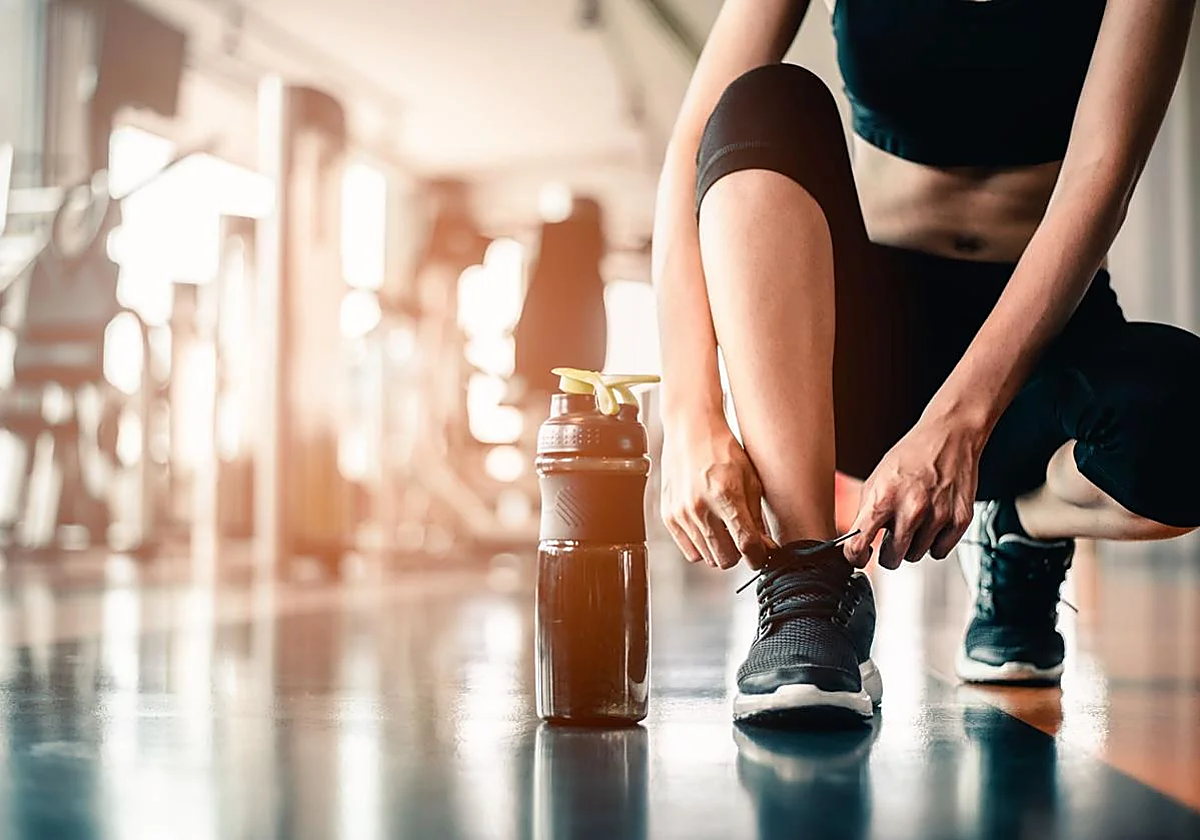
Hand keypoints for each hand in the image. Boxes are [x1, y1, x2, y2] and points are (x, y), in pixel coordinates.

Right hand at [661, 415, 770, 569]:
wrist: (690, 430)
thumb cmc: (723, 450)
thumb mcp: (751, 479)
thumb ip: (756, 518)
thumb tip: (764, 548)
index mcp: (726, 495)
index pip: (746, 544)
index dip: (759, 556)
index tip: (762, 555)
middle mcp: (700, 507)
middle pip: (726, 559)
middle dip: (740, 553)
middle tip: (743, 538)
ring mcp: (681, 514)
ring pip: (708, 558)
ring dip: (721, 550)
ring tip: (725, 529)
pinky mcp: (669, 517)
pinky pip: (690, 551)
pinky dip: (702, 546)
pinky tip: (708, 527)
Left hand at [843, 417, 982, 567]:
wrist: (948, 437)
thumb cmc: (912, 456)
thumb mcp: (876, 480)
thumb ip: (866, 512)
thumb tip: (856, 542)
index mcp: (883, 499)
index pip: (859, 546)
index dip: (856, 557)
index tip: (860, 557)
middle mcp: (911, 510)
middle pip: (892, 559)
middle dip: (888, 552)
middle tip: (892, 536)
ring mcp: (937, 516)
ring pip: (915, 556)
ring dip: (913, 544)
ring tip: (915, 519)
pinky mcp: (960, 520)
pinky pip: (939, 552)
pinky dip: (935, 542)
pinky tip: (932, 522)